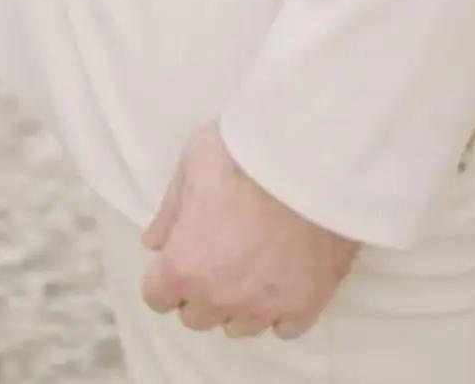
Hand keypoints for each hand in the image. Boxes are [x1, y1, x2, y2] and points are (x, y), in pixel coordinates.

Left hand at [139, 123, 357, 338]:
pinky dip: (284, 309)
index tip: (190, 251)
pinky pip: (285, 327)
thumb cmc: (251, 147)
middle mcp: (219, 296)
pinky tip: (289, 277)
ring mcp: (264, 304)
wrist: (319, 150)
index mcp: (184, 265)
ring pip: (240, 325)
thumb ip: (171, 206)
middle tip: (227, 252)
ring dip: (243, 301)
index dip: (172, 271)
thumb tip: (155, 243)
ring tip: (262, 262)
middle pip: (197, 316)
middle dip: (205, 288)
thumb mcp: (196, 157)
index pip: (158, 297)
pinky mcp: (306, 302)